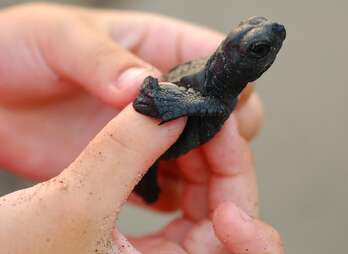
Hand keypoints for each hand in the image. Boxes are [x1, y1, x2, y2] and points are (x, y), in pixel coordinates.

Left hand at [0, 3, 260, 180]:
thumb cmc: (20, 49)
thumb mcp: (60, 39)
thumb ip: (104, 61)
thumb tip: (145, 86)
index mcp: (156, 47)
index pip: (214, 61)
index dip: (228, 85)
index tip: (225, 110)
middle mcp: (160, 92)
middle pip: (218, 112)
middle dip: (223, 132)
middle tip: (210, 150)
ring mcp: (146, 129)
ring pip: (200, 150)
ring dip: (204, 167)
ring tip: (193, 180)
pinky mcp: (129, 161)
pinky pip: (168, 180)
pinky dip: (177, 191)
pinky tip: (167, 198)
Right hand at [0, 106, 281, 253]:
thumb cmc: (17, 253)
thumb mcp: (74, 201)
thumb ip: (126, 150)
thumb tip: (173, 110)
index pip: (234, 247)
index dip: (245, 207)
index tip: (227, 152)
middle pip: (227, 218)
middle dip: (225, 167)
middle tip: (211, 121)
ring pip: (208, 206)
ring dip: (205, 163)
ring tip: (190, 125)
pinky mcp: (147, 240)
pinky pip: (184, 202)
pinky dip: (182, 168)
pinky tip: (170, 142)